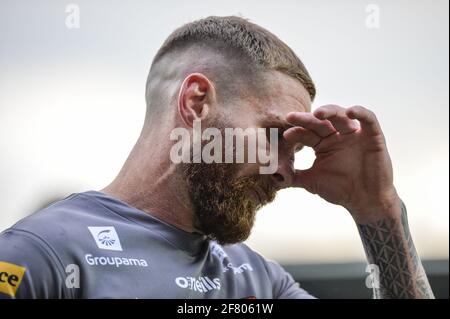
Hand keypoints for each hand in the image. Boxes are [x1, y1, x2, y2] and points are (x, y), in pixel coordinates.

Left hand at [284, 104, 400, 223]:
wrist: (366, 201)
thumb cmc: (340, 190)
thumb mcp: (312, 182)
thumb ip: (293, 177)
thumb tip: (272, 176)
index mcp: (323, 144)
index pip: (307, 133)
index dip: (296, 131)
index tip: (285, 134)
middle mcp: (337, 136)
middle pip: (321, 121)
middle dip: (306, 118)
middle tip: (292, 117)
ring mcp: (354, 134)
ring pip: (341, 115)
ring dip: (330, 111)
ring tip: (318, 113)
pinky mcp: (373, 136)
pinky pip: (369, 119)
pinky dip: (360, 112)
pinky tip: (350, 112)